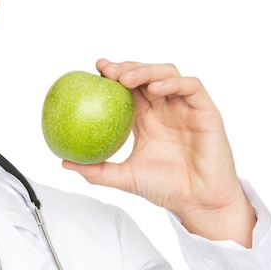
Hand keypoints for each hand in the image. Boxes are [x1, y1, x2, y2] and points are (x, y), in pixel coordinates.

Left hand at [63, 59, 255, 246]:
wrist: (197, 202)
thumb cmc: (166, 189)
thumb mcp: (125, 178)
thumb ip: (97, 170)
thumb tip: (64, 163)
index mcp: (147, 120)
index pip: (128, 90)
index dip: (113, 76)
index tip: (94, 71)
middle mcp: (165, 109)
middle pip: (145, 75)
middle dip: (126, 67)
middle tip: (107, 70)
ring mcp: (185, 108)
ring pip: (167, 74)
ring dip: (147, 70)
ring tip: (127, 78)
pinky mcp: (206, 111)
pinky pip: (191, 87)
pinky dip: (173, 83)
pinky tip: (156, 89)